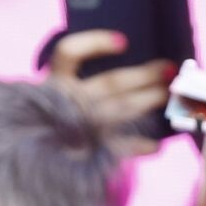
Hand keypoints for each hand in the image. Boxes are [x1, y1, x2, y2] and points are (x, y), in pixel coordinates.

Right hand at [46, 30, 173, 157]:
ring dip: (148, 101)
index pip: (69, 52)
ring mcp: (81, 128)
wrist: (36, 163)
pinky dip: (141, 146)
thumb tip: (120, 60)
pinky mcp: (89, 153)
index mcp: (55, 83)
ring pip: (121, 108)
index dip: (96, 43)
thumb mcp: (53, 96)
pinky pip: (122, 148)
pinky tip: (157, 145)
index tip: (123, 42)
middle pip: (111, 82)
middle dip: (144, 75)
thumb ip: (74, 81)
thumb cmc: (51, 123)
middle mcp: (69, 102)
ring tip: (167, 95)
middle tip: (169, 70)